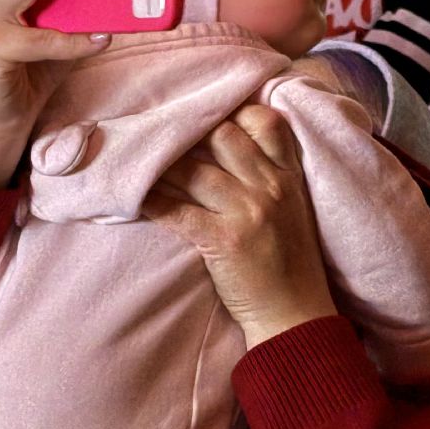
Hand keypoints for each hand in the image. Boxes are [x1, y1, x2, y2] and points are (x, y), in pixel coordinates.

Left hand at [144, 106, 337, 350]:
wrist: (295, 315)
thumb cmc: (290, 265)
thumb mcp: (293, 210)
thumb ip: (270, 177)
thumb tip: (226, 148)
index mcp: (290, 178)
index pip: (267, 122)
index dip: (235, 112)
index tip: (208, 115)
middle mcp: (271, 188)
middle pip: (224, 135)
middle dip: (190, 132)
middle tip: (162, 133)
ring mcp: (248, 212)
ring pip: (195, 170)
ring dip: (163, 165)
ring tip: (138, 161)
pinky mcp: (224, 240)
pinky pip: (178, 211)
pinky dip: (152, 201)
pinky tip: (134, 198)